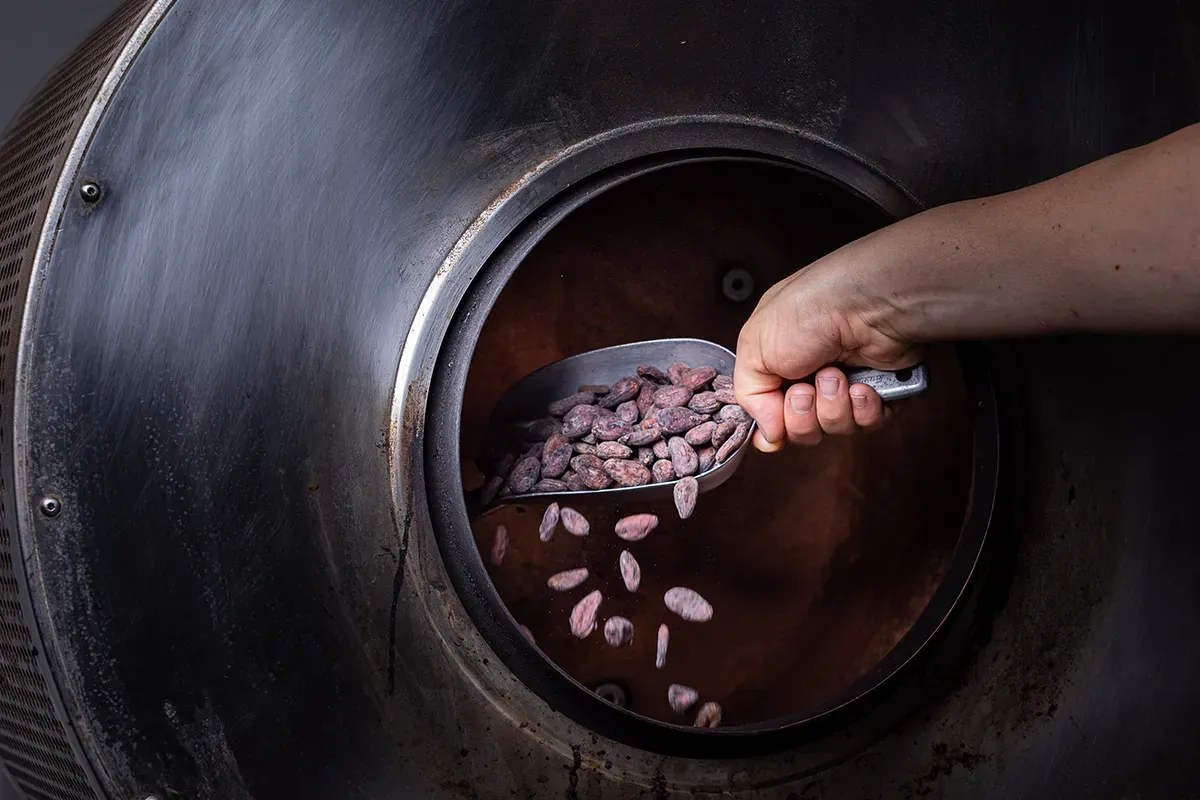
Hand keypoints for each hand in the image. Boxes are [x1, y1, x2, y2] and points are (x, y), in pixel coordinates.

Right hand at [734, 239, 922, 451]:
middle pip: (801, 429)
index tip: (775, 426)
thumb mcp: (754, 350)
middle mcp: (811, 374)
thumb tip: (769, 435)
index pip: (770, 413)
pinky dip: (863, 410)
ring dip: (833, 407)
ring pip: (834, 428)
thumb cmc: (807, 313)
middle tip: (806, 389)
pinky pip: (867, 424)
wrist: (865, 306)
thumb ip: (749, 397)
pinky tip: (862, 386)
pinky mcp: (880, 392)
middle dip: (802, 415)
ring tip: (837, 375)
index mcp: (778, 362)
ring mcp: (846, 385)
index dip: (773, 426)